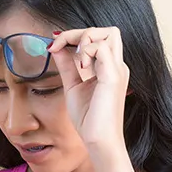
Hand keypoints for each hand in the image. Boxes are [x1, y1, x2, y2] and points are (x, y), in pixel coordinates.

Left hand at [47, 27, 129, 152]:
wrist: (99, 141)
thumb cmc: (89, 120)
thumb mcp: (73, 86)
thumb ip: (67, 66)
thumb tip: (57, 47)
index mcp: (109, 68)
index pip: (97, 38)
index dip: (74, 36)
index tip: (54, 46)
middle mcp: (116, 65)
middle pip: (107, 30)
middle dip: (81, 32)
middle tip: (61, 46)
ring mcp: (117, 70)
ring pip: (108, 33)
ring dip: (84, 38)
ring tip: (74, 59)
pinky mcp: (113, 77)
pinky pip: (101, 48)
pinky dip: (87, 50)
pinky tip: (80, 66)